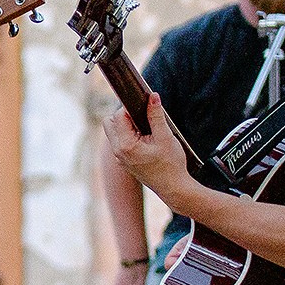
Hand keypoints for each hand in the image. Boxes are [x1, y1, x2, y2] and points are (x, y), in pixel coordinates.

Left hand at [104, 92, 192, 208]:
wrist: (174, 188)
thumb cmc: (171, 164)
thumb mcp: (165, 137)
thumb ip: (156, 115)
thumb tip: (152, 96)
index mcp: (125, 145)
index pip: (119, 116)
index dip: (131, 107)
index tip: (143, 105)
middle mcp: (117, 152)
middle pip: (110, 122)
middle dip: (123, 115)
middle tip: (142, 117)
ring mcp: (119, 158)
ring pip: (113, 132)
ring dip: (125, 126)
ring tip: (145, 128)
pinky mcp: (123, 162)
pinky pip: (119, 142)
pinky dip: (128, 136)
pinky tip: (144, 138)